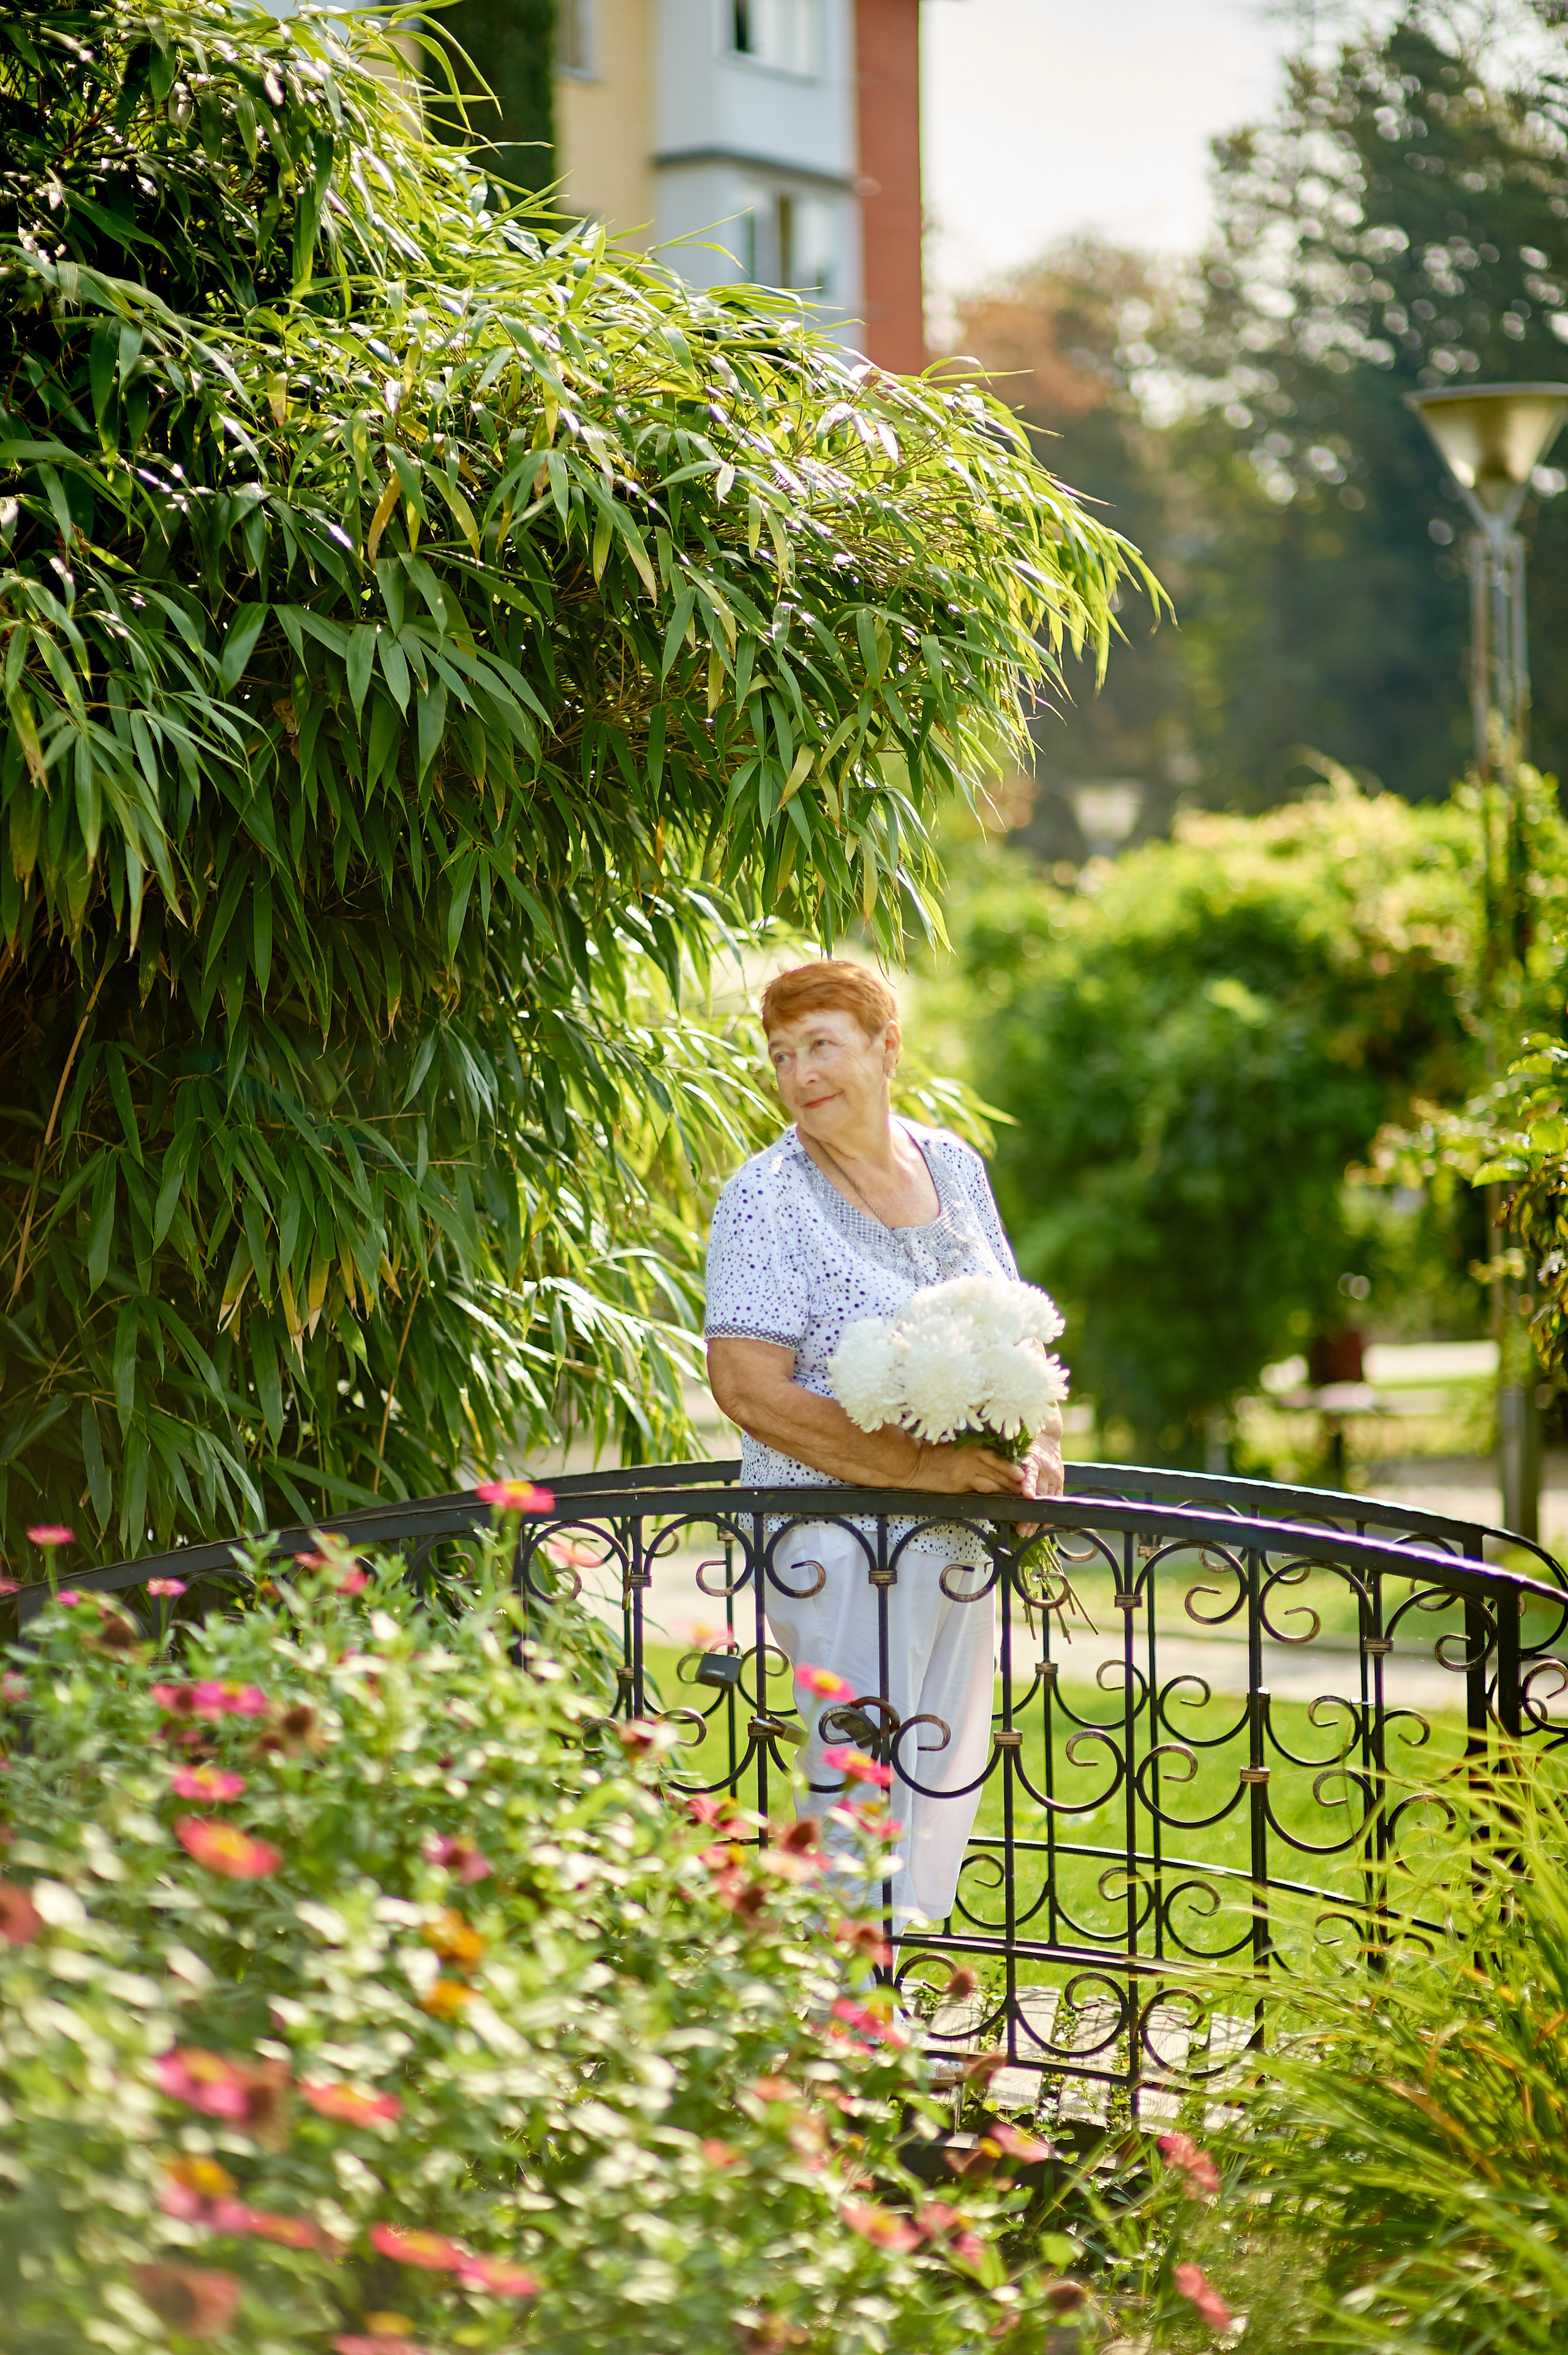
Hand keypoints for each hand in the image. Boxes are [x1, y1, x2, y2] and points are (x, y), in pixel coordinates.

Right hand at [905, 1441, 1027, 1495]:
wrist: (917, 1464)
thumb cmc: (936, 1457)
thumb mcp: (958, 1450)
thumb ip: (975, 1455)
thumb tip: (991, 1464)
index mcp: (973, 1446)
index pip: (998, 1456)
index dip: (1012, 1464)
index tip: (1024, 1471)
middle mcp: (974, 1456)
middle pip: (1001, 1468)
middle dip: (1015, 1478)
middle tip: (1028, 1485)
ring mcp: (969, 1469)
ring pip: (995, 1479)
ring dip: (1008, 1487)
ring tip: (1020, 1493)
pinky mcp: (963, 1482)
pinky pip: (984, 1487)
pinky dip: (994, 1492)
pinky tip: (1001, 1497)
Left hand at [1013, 1425, 1064, 1541]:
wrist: (1048, 1436)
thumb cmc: (1027, 1444)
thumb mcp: (1017, 1449)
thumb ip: (1008, 1465)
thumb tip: (993, 1476)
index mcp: (1033, 1459)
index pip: (1031, 1474)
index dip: (1029, 1485)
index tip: (1026, 1495)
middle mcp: (1046, 1469)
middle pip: (1038, 1494)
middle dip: (1029, 1513)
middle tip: (1020, 1529)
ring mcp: (1054, 1477)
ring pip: (1046, 1501)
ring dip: (1037, 1518)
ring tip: (1027, 1532)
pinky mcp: (1060, 1482)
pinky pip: (1056, 1501)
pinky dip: (1050, 1514)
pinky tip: (1044, 1526)